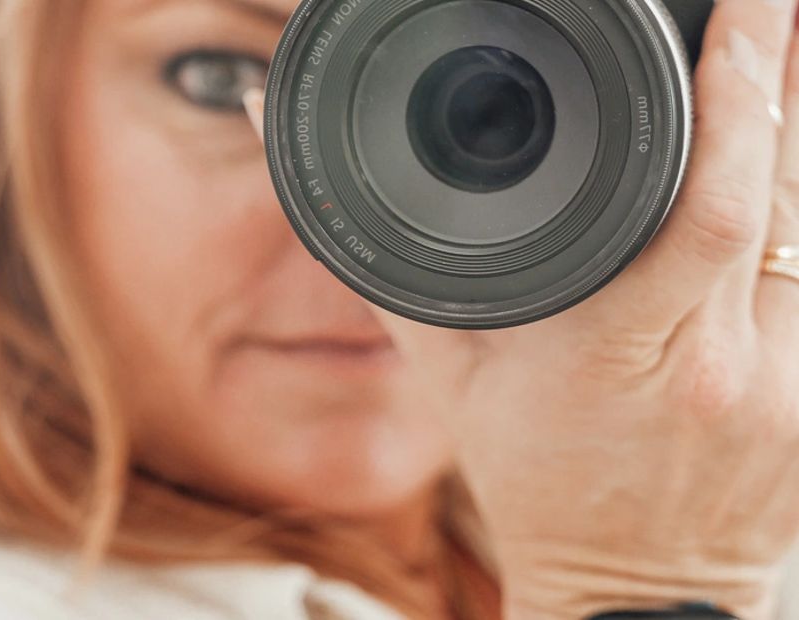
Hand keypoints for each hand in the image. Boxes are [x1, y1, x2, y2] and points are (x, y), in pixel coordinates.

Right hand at [246, 0, 798, 616]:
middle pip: (787, 191)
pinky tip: (784, 151)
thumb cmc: (533, 478)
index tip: (744, 12)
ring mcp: (794, 384)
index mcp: (618, 354)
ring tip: (777, 50)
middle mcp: (726, 365)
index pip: (712, 207)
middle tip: (767, 2)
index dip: (740, 99)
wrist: (630, 592)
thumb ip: (382, 267)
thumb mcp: (447, 378)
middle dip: (784, 79)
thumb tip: (298, 169)